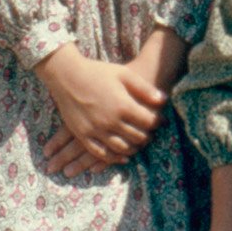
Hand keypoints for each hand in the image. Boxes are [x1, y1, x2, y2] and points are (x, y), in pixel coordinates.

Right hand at [35, 45, 165, 164]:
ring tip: (138, 144)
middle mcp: (110, 121)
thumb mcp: (124, 74)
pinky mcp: (83, 135)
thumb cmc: (97, 72)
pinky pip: (101, 153)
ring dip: (133, 149)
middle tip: (150, 133)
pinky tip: (122, 157)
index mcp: (123, 105)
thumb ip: (144, 89)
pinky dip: (114, 158)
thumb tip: (163, 100)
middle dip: (147, 136)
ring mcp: (96, 130)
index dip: (157, 122)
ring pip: (121, 148)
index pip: (148, 122)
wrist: (67, 76)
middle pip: (137, 137)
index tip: (160, 121)